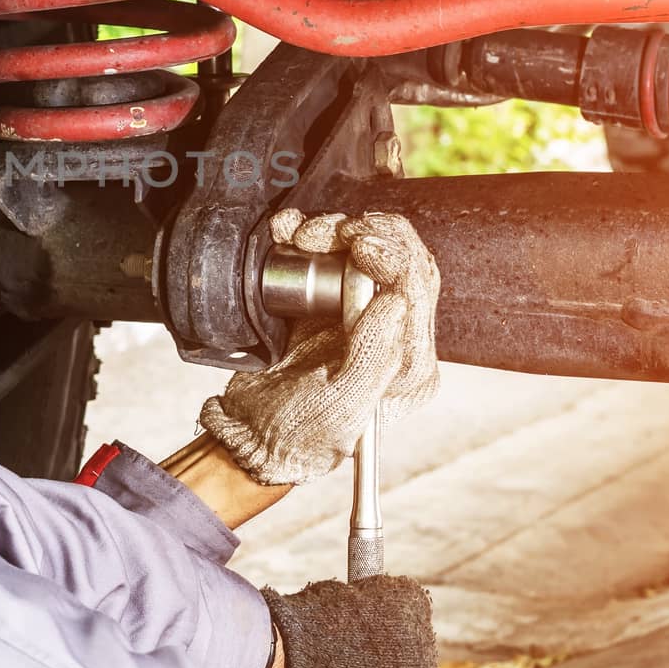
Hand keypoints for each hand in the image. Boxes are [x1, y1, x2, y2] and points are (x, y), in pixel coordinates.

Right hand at [199, 209, 440, 484]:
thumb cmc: (296, 436)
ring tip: (301, 238)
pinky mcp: (325, 302)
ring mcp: (358, 314)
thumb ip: (372, 359)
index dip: (394, 257)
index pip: (418, 292)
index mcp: (409, 365)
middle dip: (368, 235)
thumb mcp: (339, 411)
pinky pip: (329, 255)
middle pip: (403, 261)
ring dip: (333, 232)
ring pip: (369, 249)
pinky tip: (287, 236)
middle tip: (333, 233)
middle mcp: (391, 334)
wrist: (250, 436)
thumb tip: (395, 303)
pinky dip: (308, 235)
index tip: (359, 244)